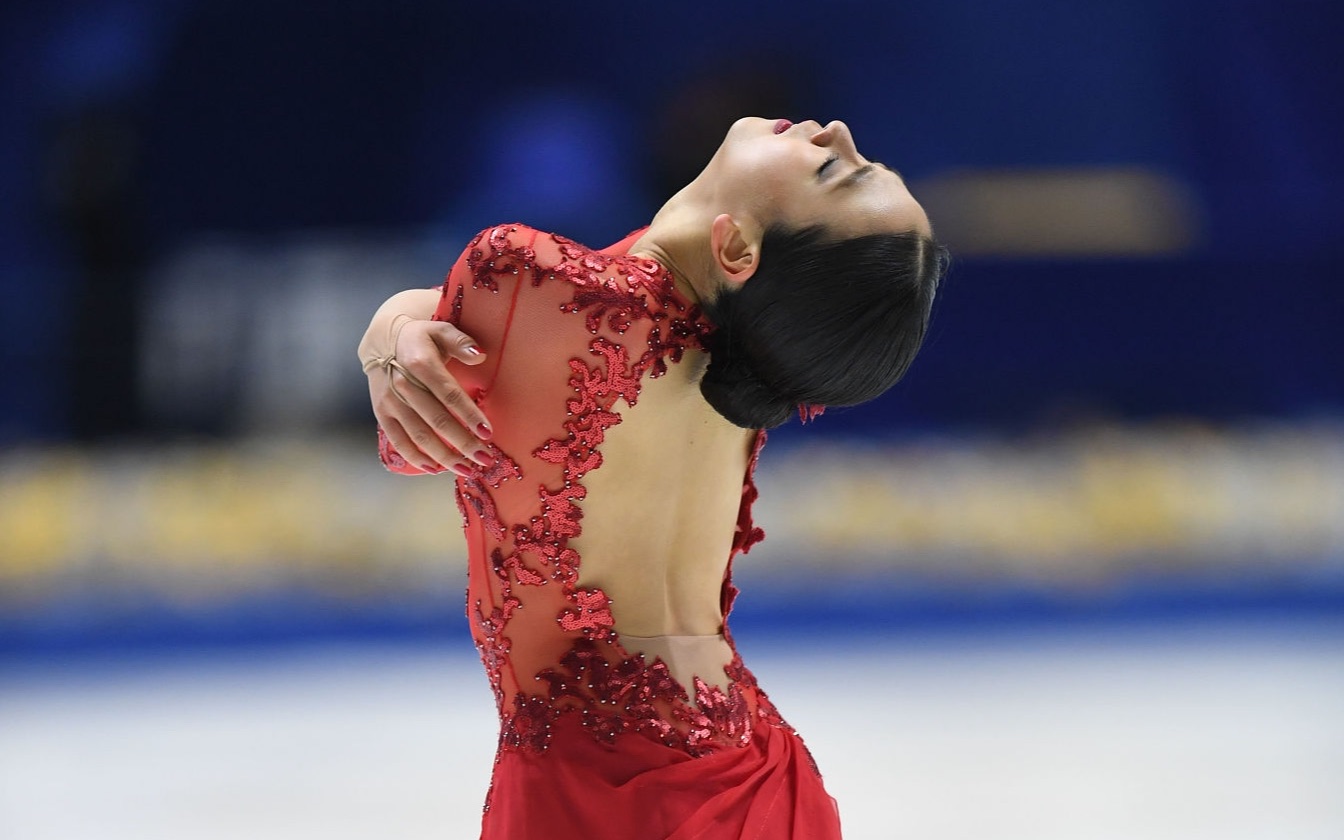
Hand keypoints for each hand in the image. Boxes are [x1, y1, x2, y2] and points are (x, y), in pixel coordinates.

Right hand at [368, 318, 492, 474]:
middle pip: (437, 420)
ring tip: (467, 470)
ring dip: (444, 456)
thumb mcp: (441, 330)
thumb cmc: (421, 338)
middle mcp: (402, 384)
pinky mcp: (382, 414)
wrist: (382, 342)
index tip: (488, 433)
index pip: (449, 393)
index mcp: (420, 363)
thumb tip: (480, 355)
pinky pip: (399, 441)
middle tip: (485, 459)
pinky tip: (436, 469)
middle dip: (463, 443)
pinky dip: (417, 458)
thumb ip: (461, 341)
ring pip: (419, 435)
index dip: (469, 414)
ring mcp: (390, 402)